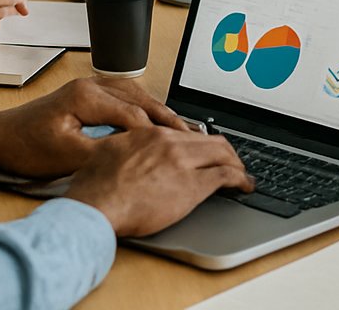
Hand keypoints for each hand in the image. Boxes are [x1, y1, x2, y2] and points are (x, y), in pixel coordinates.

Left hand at [0, 77, 189, 179]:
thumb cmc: (25, 147)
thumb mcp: (68, 157)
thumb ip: (106, 151)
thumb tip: (137, 152)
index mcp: (86, 96)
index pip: (134, 114)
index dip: (156, 133)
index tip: (176, 147)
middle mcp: (90, 84)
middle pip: (140, 97)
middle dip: (165, 116)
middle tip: (189, 133)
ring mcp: (88, 86)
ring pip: (134, 93)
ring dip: (156, 109)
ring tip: (178, 126)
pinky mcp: (85, 94)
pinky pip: (123, 95)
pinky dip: (142, 106)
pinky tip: (152, 118)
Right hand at [67, 128, 252, 236]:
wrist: (95, 205)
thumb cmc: (95, 187)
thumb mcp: (108, 152)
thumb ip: (126, 145)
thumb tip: (130, 148)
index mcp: (151, 134)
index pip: (187, 133)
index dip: (202, 143)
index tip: (207, 151)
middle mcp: (170, 143)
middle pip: (211, 140)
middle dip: (226, 152)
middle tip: (232, 162)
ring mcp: (182, 163)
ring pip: (222, 154)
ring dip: (236, 164)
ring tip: (240, 174)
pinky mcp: (191, 186)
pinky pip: (225, 176)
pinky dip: (240, 179)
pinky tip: (243, 185)